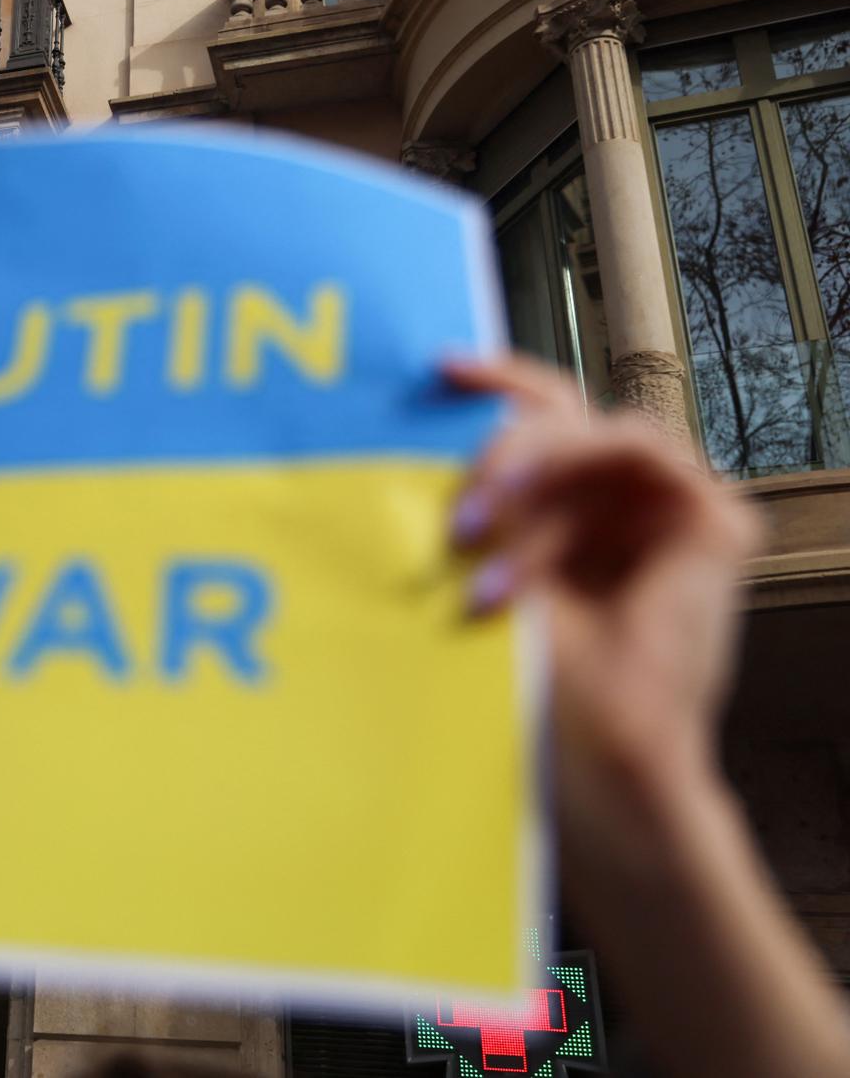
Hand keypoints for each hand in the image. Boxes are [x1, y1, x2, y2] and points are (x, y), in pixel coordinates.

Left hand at [444, 357, 761, 847]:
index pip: (543, 419)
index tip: (438, 366)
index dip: (499, 380)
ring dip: (524, 468)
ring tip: (473, 526)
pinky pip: (634, 450)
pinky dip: (570, 470)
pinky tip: (524, 517)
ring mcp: (676, 509)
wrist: (596, 754)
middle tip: (451, 492)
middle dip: (498, 437)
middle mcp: (629, 503)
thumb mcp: (485, 567)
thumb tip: (405, 437)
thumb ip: (471, 502)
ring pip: (590, 430)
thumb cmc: (535, 681)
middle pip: (566, 412)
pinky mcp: (715, 521)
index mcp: (576, 514)